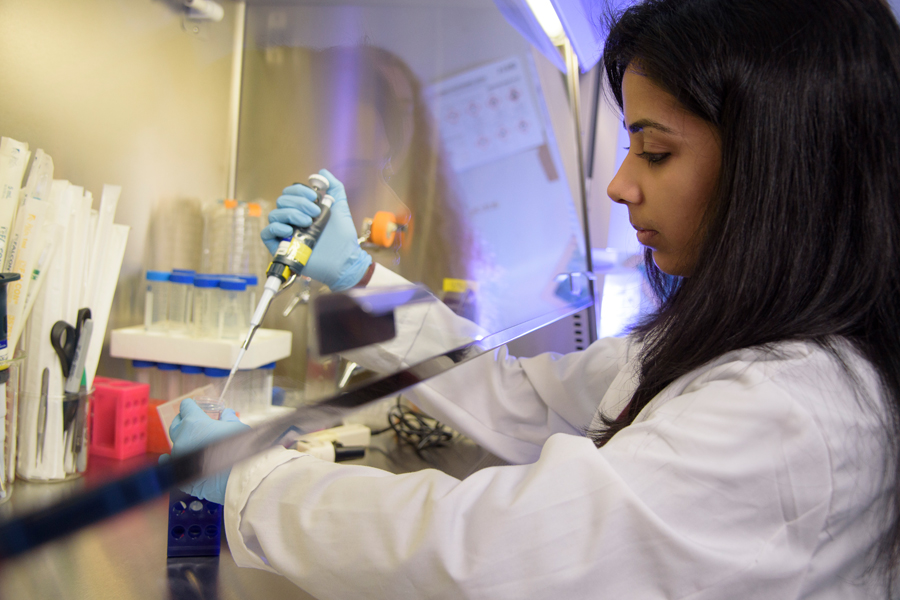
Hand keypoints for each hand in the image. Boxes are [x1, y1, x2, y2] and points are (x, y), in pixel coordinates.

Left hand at [158, 399, 249, 504]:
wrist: (235, 478)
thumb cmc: (238, 449)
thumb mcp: (237, 428)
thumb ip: (228, 418)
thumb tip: (226, 413)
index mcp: (194, 421)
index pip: (186, 406)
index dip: (191, 406)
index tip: (194, 406)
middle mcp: (181, 436)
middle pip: (175, 424)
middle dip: (182, 421)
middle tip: (191, 422)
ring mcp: (177, 455)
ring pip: (175, 444)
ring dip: (183, 442)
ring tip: (194, 444)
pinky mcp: (178, 471)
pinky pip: (171, 463)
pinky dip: (174, 460)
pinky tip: (174, 459)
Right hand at [261, 169, 372, 291]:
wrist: (344, 260)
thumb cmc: (343, 238)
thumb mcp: (340, 207)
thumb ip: (334, 188)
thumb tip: (321, 172)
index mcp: (303, 210)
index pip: (290, 192)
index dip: (299, 190)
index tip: (314, 197)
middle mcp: (293, 220)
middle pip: (282, 201)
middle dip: (299, 202)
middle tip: (314, 213)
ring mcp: (286, 234)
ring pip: (274, 214)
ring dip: (291, 213)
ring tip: (307, 223)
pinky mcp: (281, 248)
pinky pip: (267, 233)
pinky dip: (276, 227)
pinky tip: (290, 229)